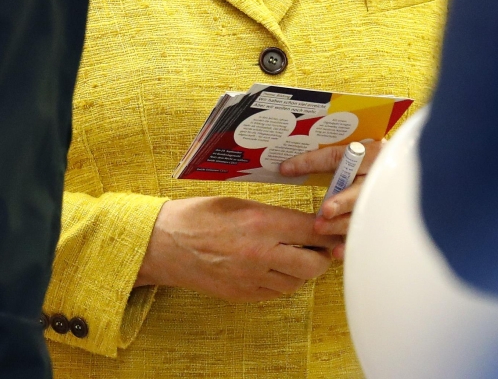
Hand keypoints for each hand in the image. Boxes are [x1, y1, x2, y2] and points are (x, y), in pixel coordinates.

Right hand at [135, 196, 336, 300]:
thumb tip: (301, 220)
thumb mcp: (238, 201)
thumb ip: (271, 213)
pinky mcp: (242, 295)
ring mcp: (252, 279)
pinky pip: (277, 293)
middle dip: (322, 254)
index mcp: (261, 222)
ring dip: (303, 268)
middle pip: (314, 263)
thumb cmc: (198, 216)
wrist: (165, 244)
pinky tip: (277, 268)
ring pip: (298, 281)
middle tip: (320, 244)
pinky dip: (284, 281)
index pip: (311, 229)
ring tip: (296, 253)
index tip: (333, 227)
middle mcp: (261, 253)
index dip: (327, 229)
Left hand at [279, 140, 384, 259]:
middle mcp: (379, 175)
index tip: (286, 169)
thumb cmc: (370, 164)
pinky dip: (352, 244)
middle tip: (324, 211)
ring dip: (340, 224)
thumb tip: (288, 167)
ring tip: (320, 228)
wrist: (400, 173)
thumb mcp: (356, 156)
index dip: (311, 162)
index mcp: (370, 152)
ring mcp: (384, 200)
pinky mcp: (383, 221)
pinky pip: (367, 235)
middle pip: (360, 189)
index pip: (336, 156)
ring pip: (363, 214)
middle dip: (341, 201)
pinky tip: (338, 252)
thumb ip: (331, 162)